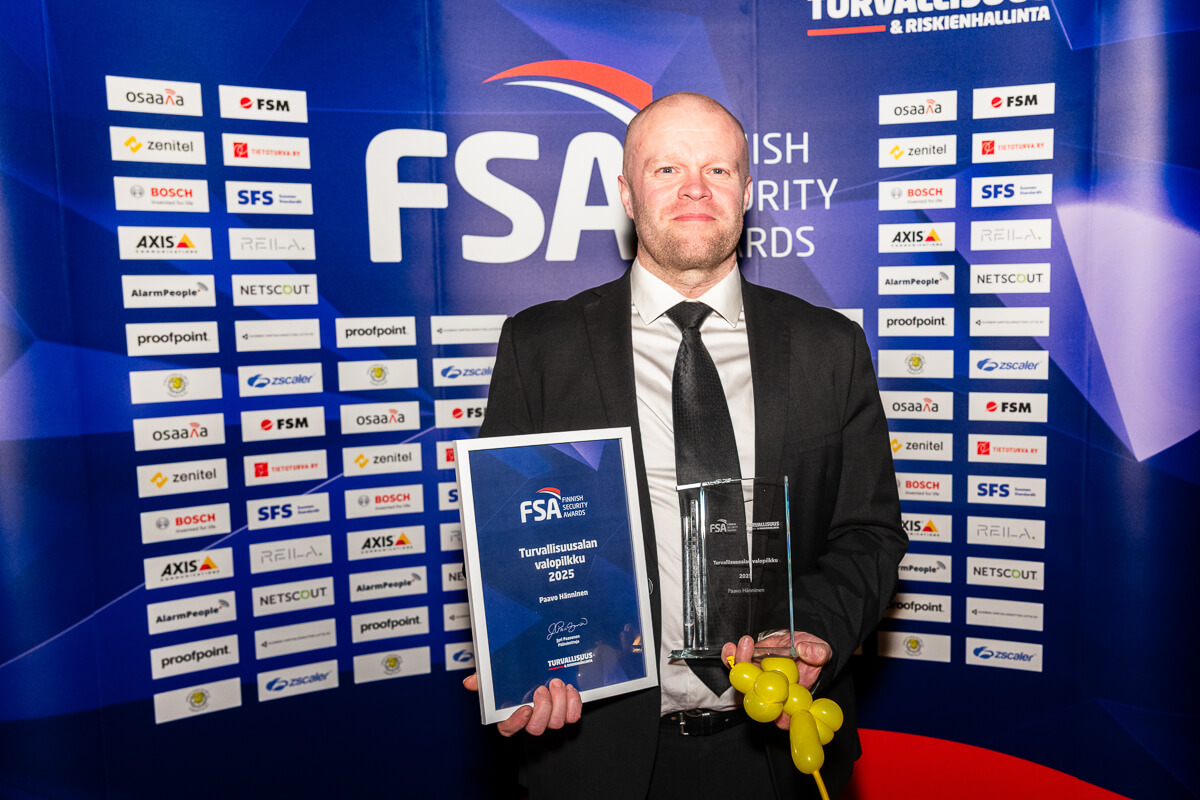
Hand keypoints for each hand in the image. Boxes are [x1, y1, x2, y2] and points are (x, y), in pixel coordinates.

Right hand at [462, 673, 581, 736]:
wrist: (544, 672)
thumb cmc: (516, 680)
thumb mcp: (498, 678)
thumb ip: (484, 680)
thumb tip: (469, 682)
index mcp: (511, 715)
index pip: (509, 729)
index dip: (517, 722)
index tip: (525, 708)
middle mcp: (531, 720)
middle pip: (537, 728)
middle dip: (543, 708)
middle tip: (542, 689)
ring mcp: (549, 718)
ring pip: (556, 722)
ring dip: (559, 702)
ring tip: (557, 684)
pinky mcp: (566, 713)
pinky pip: (573, 716)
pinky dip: (574, 702)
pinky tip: (569, 689)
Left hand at [721, 632, 831, 729]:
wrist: (800, 640)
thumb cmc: (812, 652)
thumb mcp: (822, 650)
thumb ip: (818, 653)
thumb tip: (805, 651)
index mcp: (792, 699)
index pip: (784, 717)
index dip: (777, 716)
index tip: (775, 705)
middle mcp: (773, 693)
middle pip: (757, 700)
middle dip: (749, 686)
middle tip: (751, 666)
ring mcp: (759, 680)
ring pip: (743, 681)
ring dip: (739, 664)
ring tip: (745, 645)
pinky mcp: (750, 665)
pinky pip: (737, 665)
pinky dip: (731, 657)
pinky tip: (731, 647)